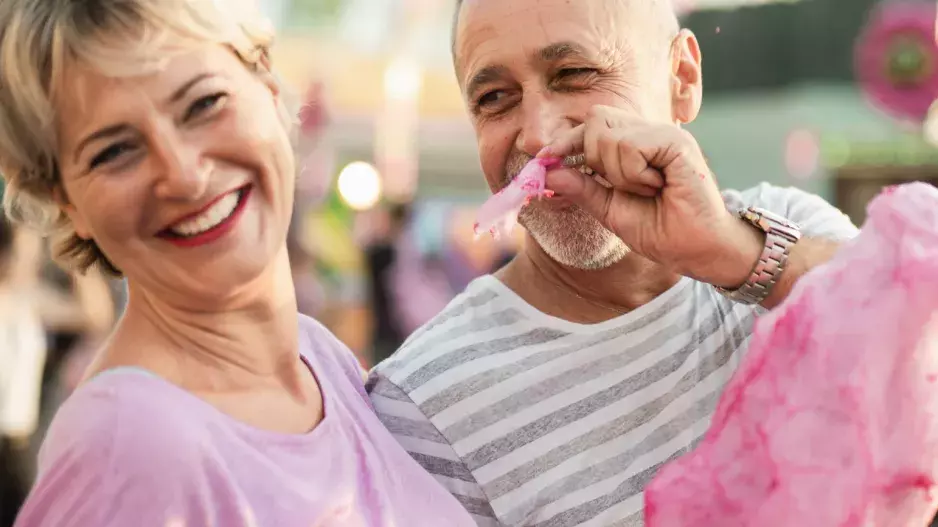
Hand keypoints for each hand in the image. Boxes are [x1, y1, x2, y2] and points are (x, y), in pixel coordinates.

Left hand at [540, 105, 763, 287]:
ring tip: (645, 190)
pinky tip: (656, 186)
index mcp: (634, 144)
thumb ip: (582, 188)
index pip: (591, 125)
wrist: (697, 251)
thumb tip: (547, 170)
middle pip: (595, 119)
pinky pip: (630, 146)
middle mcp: (649, 132)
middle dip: (593, 157)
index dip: (565, 141)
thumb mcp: (610, 210)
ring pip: (608, 135)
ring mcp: (664, 133)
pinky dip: (633, 173)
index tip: (543, 158)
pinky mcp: (676, 141)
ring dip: (617, 173)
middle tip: (619, 185)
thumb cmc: (661, 231)